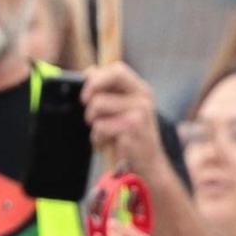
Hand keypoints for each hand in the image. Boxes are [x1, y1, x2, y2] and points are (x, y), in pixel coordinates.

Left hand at [82, 61, 168, 175]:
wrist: (149, 166)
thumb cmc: (130, 137)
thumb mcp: (124, 110)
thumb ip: (109, 90)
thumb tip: (88, 71)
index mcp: (141, 89)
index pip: (117, 69)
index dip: (97, 77)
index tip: (87, 92)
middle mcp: (142, 98)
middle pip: (104, 81)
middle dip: (90, 96)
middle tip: (90, 113)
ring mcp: (138, 113)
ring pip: (96, 105)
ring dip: (93, 124)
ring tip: (105, 134)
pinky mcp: (130, 129)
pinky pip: (99, 127)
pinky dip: (98, 138)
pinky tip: (109, 144)